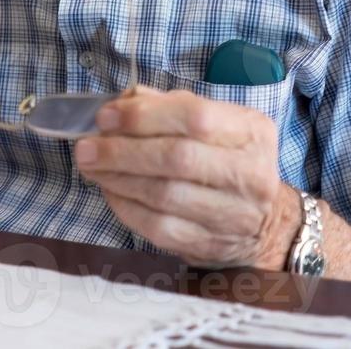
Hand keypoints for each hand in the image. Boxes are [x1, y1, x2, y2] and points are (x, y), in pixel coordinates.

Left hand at [74, 86, 300, 269]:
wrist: (263, 222)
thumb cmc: (224, 159)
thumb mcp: (211, 122)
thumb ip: (166, 107)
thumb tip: (118, 105)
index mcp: (251, 132)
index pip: (195, 117)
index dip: (143, 117)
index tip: (105, 117)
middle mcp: (250, 173)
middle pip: (176, 158)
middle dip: (122, 151)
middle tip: (86, 147)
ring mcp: (234, 215)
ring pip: (164, 195)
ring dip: (117, 178)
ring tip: (91, 166)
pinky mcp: (211, 245)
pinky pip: (158, 227)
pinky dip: (125, 207)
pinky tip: (110, 190)